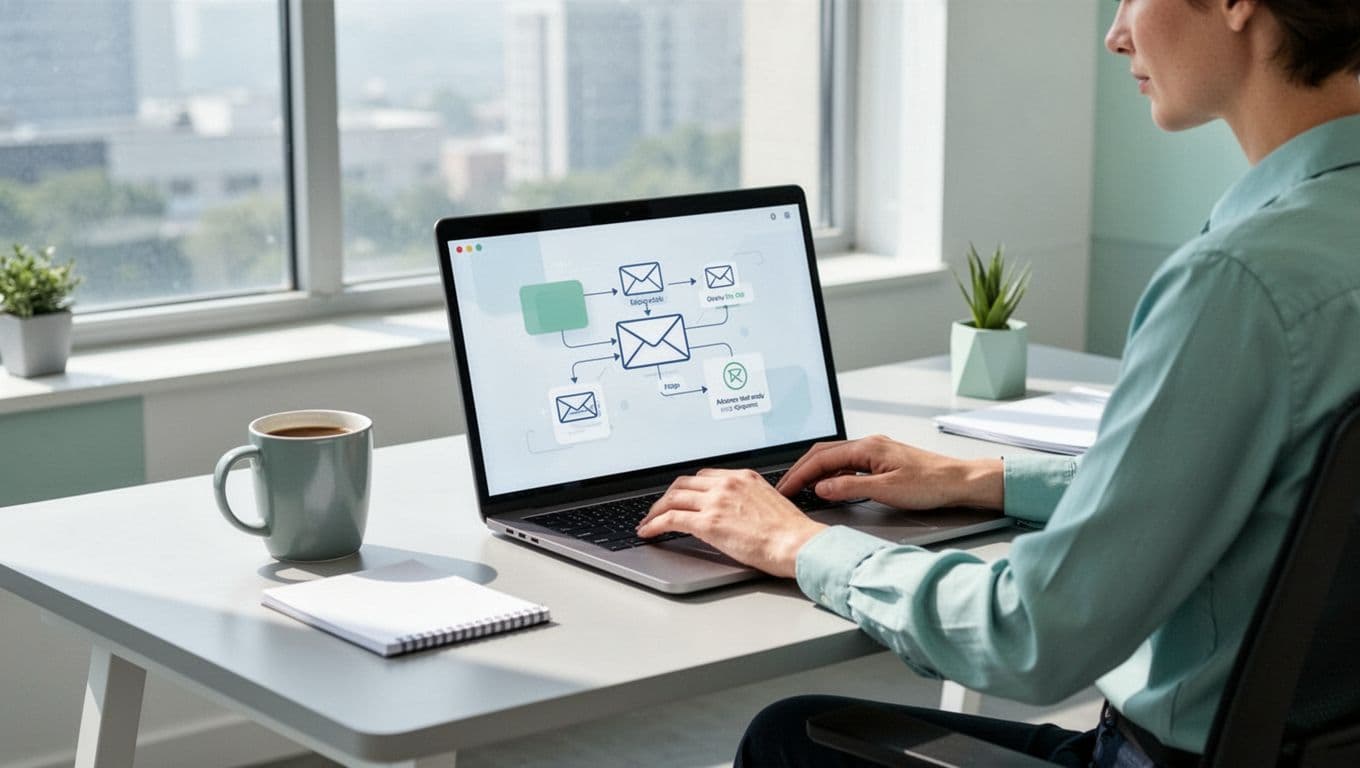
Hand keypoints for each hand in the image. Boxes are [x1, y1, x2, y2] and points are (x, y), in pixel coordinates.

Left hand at [636, 469, 827, 577]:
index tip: (680, 497)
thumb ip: (746, 501)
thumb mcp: (768, 503)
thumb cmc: (790, 532)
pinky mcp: (707, 522)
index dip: (686, 488)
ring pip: (672, 498)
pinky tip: (648, 532)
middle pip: (683, 484)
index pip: (704, 476)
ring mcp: (716, 501)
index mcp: (743, 477)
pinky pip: (671, 518)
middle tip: (658, 509)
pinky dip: (654, 524)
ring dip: (655, 510)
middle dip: (667, 497)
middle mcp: (727, 484)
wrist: (797, 543)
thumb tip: (733, 514)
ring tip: (647, 522)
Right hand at [776, 435, 1003, 510]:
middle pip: (824, 453)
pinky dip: (831, 473)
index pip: (822, 459)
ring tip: (801, 487)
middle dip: (801, 469)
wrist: (960, 481)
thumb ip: (850, 488)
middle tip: (785, 487)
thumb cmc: (931, 484)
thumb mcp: (886, 490)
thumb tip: (821, 487)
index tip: (785, 488)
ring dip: (815, 470)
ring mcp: (875, 450)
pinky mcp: (882, 459)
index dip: (799, 474)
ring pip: (835, 457)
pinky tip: (829, 485)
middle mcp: (869, 444)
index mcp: (867, 447)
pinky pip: (847, 462)